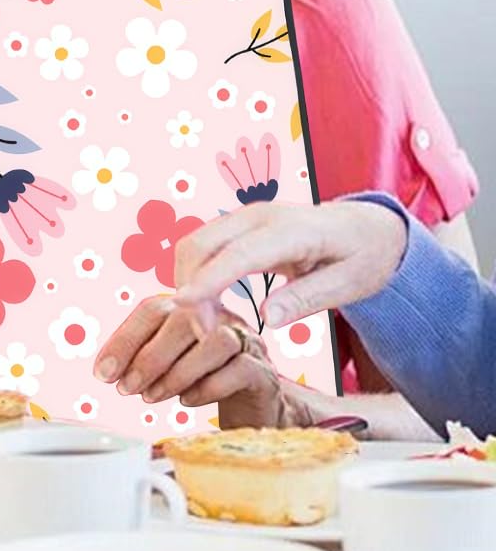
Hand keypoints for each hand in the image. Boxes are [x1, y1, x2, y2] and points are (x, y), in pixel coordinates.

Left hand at [93, 296, 293, 426]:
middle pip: (181, 320)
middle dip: (146, 359)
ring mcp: (246, 341)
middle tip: (127, 389)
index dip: (124, 340)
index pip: (152, 309)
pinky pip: (240, 369)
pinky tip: (187, 402)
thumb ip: (141, 359)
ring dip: (177, 372)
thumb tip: (106, 370)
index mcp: (191, 308)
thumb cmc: (205, 383)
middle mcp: (219, 316)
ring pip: (214, 341)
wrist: (256, 408)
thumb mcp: (168, 366)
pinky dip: (208, 387)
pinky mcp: (264, 370)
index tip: (103, 373)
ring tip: (154, 396)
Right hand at [173, 201, 409, 326]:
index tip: (182, 304)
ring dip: (188, 282)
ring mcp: (244, 216)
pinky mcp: (237, 225)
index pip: (238, 254)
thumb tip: (267, 318)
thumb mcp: (349, 285)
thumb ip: (306, 299)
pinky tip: (210, 304)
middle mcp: (259, 215)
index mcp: (292, 230)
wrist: (368, 226)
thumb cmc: (364, 256)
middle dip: (190, 288)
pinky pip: (202, 246)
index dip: (207, 279)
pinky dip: (195, 274)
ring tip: (208, 323)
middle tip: (205, 334)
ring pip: (194, 244)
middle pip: (201, 245)